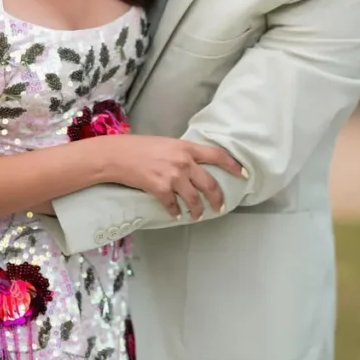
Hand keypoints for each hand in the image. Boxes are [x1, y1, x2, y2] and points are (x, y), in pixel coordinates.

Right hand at [101, 134, 243, 219]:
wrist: (117, 155)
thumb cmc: (139, 147)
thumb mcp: (166, 144)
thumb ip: (182, 153)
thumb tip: (193, 165)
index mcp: (186, 148)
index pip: (217, 155)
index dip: (232, 165)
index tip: (242, 174)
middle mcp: (183, 162)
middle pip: (210, 184)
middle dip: (217, 199)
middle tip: (219, 207)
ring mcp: (173, 177)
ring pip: (194, 199)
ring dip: (197, 211)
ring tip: (197, 216)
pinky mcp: (160, 190)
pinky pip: (174, 206)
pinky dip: (175, 212)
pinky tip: (175, 215)